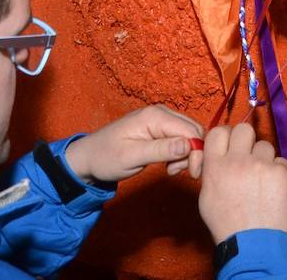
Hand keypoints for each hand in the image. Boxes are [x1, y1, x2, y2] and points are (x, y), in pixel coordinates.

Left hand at [64, 104, 202, 184]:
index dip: (198, 152)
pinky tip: (169, 165)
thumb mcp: (132, 157)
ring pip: (189, 134)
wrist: (88, 157)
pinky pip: (180, 137)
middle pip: (193, 131)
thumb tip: (189, 145)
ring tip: (171, 170)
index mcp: (155, 116)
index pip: (191, 131)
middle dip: (193, 153)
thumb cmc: (106, 158)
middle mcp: (162, 112)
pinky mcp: (159, 127)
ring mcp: (161, 118)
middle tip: (178, 172)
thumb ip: (161, 150)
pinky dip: (180, 152)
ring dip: (186, 154)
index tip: (192, 173)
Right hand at [196, 123, 286, 243]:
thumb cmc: (227, 224)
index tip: (230, 145)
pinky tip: (274, 188)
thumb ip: (211, 171)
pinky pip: (282, 162)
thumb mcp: (206, 197)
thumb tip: (217, 157)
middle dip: (246, 140)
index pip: (218, 131)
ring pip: (265, 145)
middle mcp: (238, 161)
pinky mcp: (282, 172)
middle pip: (244, 129)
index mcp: (216, 166)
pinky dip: (279, 172)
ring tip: (262, 179)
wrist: (253, 243)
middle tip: (248, 156)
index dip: (226, 136)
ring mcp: (262, 165)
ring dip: (264, 158)